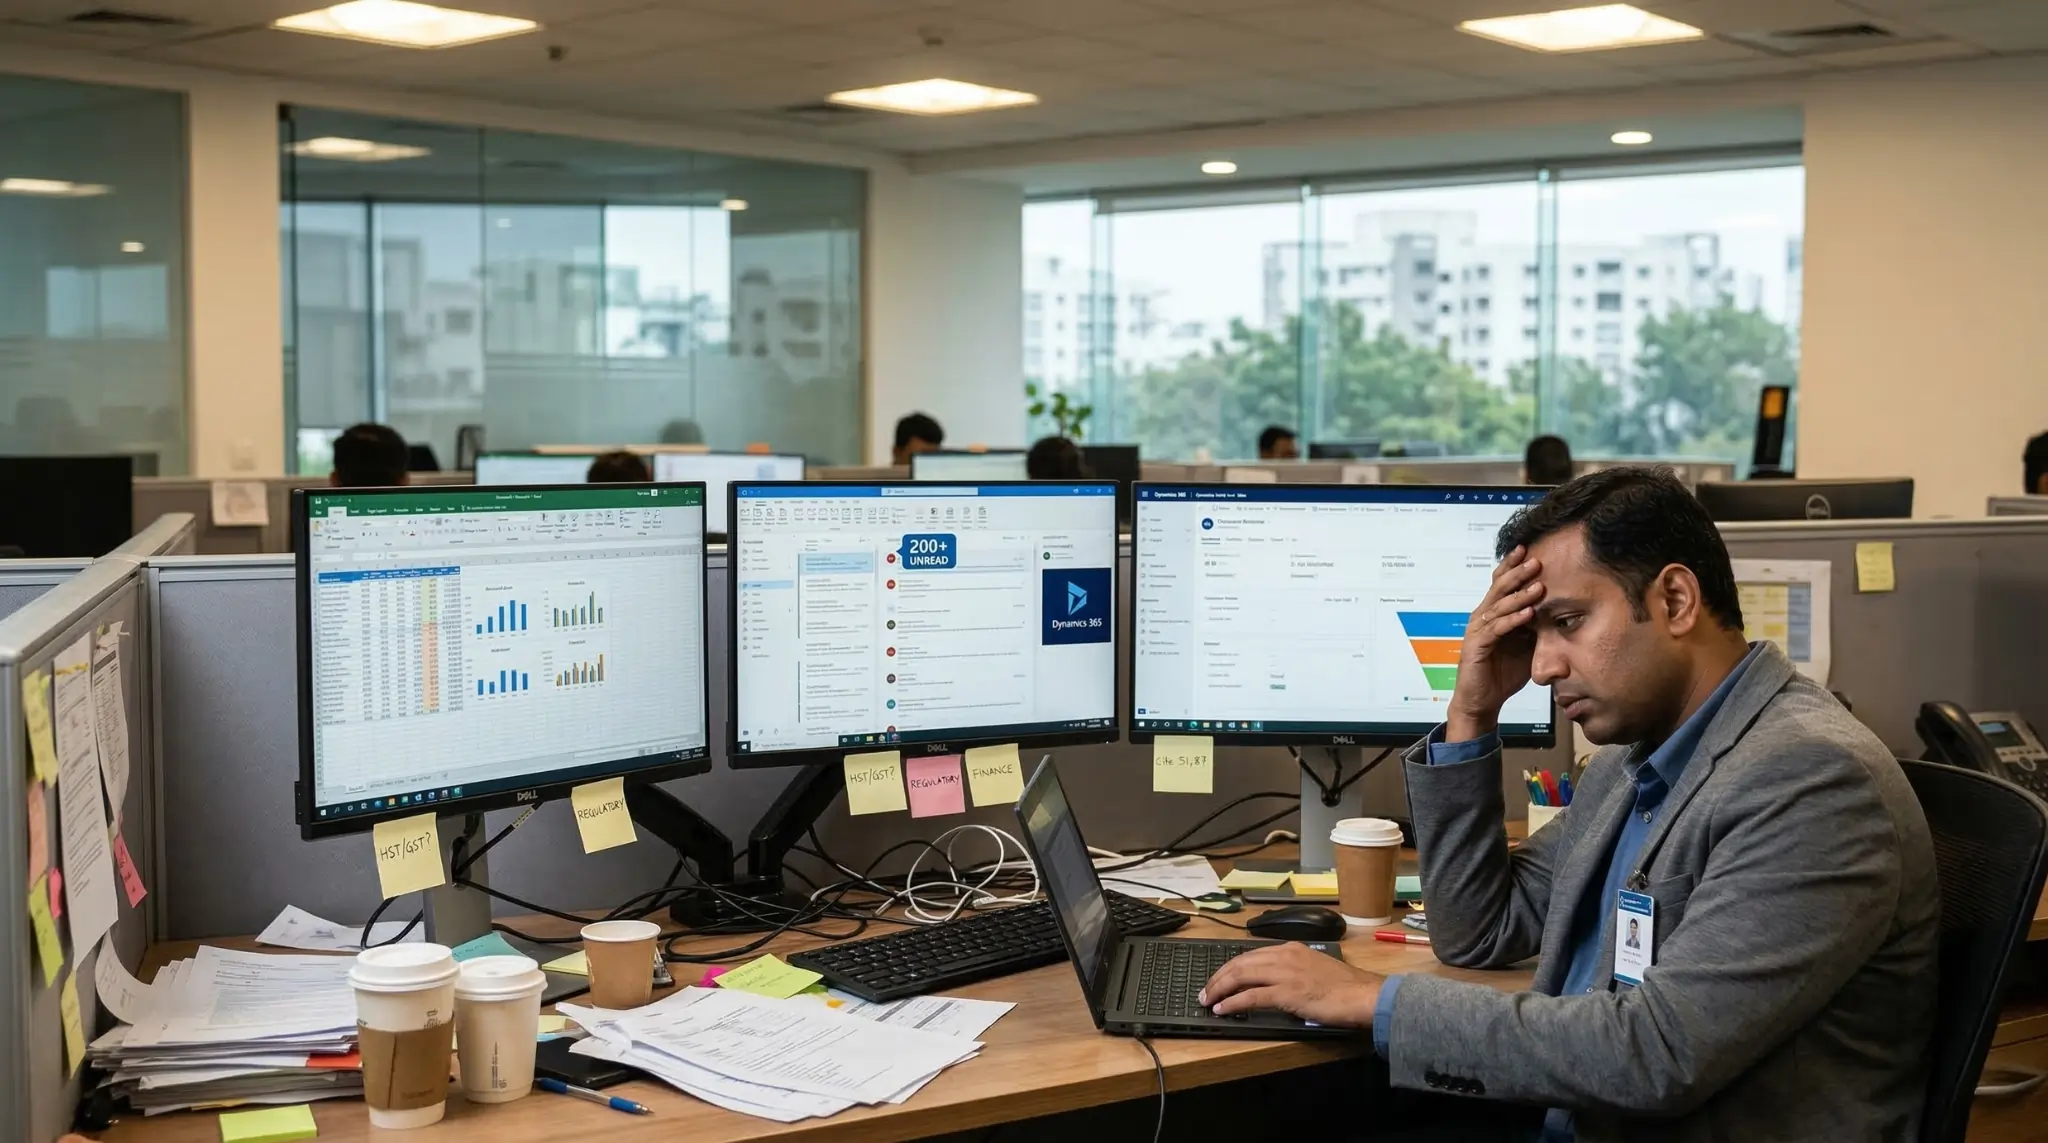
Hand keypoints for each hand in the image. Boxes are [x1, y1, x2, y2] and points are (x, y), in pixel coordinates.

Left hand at [1198, 942, 1383, 1027]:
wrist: (1362, 995)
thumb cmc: (1344, 987)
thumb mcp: (1314, 968)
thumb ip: (1293, 970)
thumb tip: (1274, 982)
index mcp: (1291, 948)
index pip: (1250, 955)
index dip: (1230, 967)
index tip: (1218, 978)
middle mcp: (1284, 955)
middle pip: (1239, 963)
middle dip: (1218, 977)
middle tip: (1205, 991)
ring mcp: (1284, 973)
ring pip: (1241, 976)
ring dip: (1219, 988)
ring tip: (1208, 1000)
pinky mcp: (1286, 992)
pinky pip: (1251, 997)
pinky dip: (1233, 1003)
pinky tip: (1223, 1009)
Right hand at [1448, 547, 1543, 742]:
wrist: (1481, 701)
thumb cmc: (1502, 673)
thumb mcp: (1526, 646)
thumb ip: (1536, 628)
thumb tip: (1559, 612)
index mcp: (1492, 614)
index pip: (1501, 583)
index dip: (1513, 566)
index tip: (1530, 550)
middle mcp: (1482, 617)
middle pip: (1499, 588)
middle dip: (1518, 573)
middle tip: (1536, 560)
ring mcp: (1478, 631)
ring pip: (1499, 606)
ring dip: (1519, 595)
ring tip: (1538, 586)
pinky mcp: (1476, 646)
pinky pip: (1497, 629)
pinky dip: (1513, 620)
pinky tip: (1528, 613)